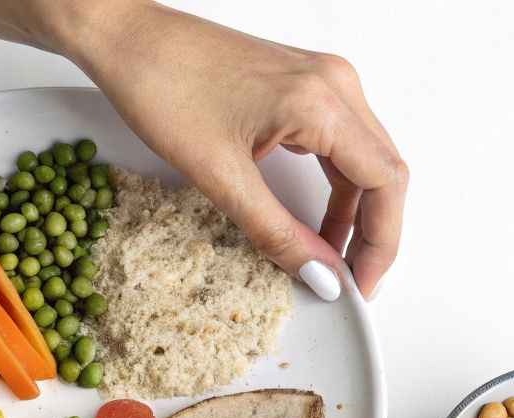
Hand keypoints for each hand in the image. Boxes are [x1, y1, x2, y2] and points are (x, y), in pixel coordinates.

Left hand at [63, 2, 407, 300]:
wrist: (128, 37)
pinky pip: (341, 140)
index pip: (384, 182)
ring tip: (331, 258)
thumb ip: (277, 232)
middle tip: (350, 280)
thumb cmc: (161, 85)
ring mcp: (321, 78)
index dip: (381, 243)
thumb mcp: (220, 176)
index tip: (361, 284)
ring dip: (357, 211)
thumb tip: (320, 275)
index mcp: (321, 103)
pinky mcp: (303, 83)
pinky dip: (338, 184)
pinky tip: (319, 219)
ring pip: (366, 156)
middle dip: (374, 232)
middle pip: (385, 170)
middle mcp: (333, 83)